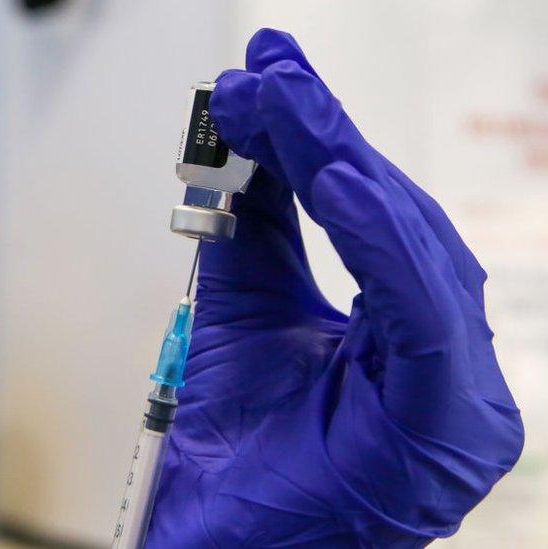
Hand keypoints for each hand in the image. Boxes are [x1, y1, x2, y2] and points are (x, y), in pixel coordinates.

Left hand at [147, 29, 523, 547]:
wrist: (219, 544)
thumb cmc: (238, 447)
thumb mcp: (247, 310)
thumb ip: (258, 227)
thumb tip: (250, 132)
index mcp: (410, 339)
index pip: (376, 217)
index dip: (324, 141)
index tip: (270, 76)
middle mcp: (449, 362)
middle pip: (398, 223)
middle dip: (325, 142)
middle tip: (267, 75)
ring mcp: (459, 397)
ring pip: (414, 252)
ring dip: (341, 170)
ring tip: (283, 106)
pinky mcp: (447, 425)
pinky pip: (422, 314)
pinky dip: (381, 242)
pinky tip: (338, 182)